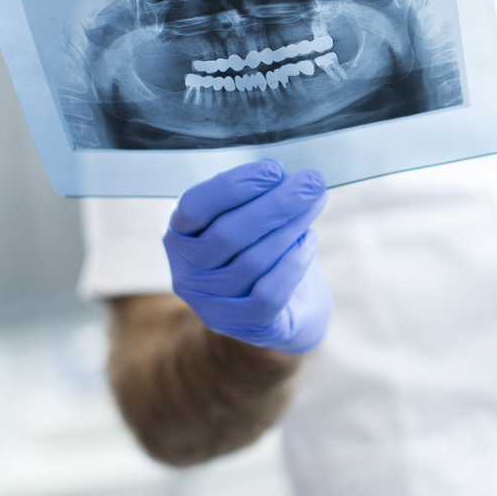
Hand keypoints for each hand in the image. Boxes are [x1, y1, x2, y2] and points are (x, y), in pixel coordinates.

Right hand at [164, 160, 331, 353]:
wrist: (293, 304)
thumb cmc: (269, 245)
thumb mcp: (254, 215)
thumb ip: (258, 192)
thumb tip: (282, 172)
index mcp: (181, 236)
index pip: (194, 208)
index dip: (233, 186)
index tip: (274, 170)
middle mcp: (187, 273)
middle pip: (227, 234)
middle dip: (275, 204)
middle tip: (311, 182)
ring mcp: (211, 305)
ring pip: (251, 261)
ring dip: (290, 227)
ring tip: (315, 203)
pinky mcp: (244, 325)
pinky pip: (269, 293)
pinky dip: (293, 262)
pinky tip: (308, 241)